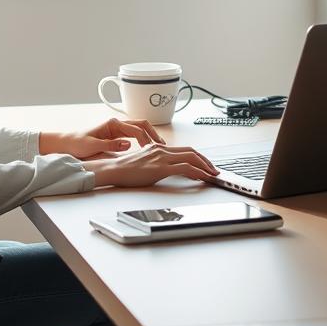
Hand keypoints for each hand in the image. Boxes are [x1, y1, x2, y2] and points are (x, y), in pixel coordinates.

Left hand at [40, 118, 165, 159]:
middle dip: (153, 134)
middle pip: (141, 125)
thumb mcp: (93, 145)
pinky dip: (143, 140)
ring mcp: (117, 129)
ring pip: (139, 129)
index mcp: (112, 124)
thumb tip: (128, 144)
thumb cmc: (77, 143)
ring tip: (159, 147)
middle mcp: (116, 124)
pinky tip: (147, 148)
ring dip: (149, 136)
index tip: (153, 149)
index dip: (146, 139)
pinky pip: (134, 135)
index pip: (136, 130)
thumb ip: (111, 145)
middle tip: (163, 146)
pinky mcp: (116, 135)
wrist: (66, 143)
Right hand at [82, 142, 219, 187]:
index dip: (198, 157)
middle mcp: (162, 149)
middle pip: (191, 151)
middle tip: (213, 170)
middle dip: (205, 161)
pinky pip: (185, 168)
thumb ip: (156, 163)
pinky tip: (202, 178)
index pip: (184, 150)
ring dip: (205, 166)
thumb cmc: (125, 169)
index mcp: (158, 147)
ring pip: (191, 158)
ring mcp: (162, 157)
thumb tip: (167, 169)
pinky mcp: (160, 167)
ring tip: (212, 175)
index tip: (205, 165)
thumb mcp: (144, 162)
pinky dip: (197, 172)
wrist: (113, 170)